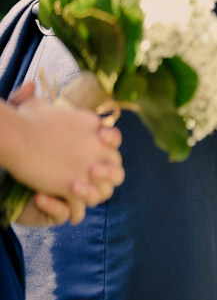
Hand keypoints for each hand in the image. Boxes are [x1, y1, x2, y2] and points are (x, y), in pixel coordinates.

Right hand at [5, 87, 123, 221]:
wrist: (18, 136)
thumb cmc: (24, 119)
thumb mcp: (38, 103)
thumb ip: (41, 97)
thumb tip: (31, 86)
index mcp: (95, 128)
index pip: (114, 141)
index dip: (107, 149)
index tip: (95, 151)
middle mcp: (100, 148)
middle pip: (116, 168)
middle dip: (106, 176)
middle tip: (90, 179)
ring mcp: (90, 169)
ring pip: (106, 190)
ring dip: (95, 195)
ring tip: (81, 197)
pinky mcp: (75, 187)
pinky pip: (83, 206)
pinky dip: (76, 211)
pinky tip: (70, 213)